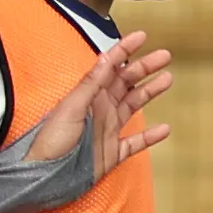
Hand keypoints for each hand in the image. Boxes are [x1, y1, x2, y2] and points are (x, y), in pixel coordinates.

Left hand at [28, 33, 170, 176]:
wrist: (44, 176)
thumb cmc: (51, 141)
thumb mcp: (70, 107)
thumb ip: (90, 85)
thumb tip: (107, 59)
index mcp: (89, 95)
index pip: (111, 66)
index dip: (126, 49)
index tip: (142, 36)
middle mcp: (101, 109)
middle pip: (127, 82)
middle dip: (146, 67)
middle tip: (165, 55)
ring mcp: (108, 130)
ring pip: (134, 106)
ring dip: (151, 92)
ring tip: (168, 79)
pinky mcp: (112, 153)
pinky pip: (136, 142)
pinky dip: (151, 136)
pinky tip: (165, 128)